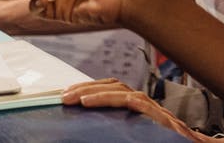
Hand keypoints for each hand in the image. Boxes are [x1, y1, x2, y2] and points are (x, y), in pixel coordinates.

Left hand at [61, 78, 209, 141]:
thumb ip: (121, 131)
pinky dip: (112, 100)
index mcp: (140, 111)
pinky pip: (135, 104)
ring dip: (95, 91)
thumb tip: (93, 132)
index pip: (113, 91)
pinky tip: (91, 102)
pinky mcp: (161, 120)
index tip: (66, 93)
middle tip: (63, 96)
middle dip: (87, 87)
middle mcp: (148, 107)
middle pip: (115, 86)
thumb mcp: (139, 138)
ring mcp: (155, 111)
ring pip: (122, 91)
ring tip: (73, 98)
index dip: (90, 88)